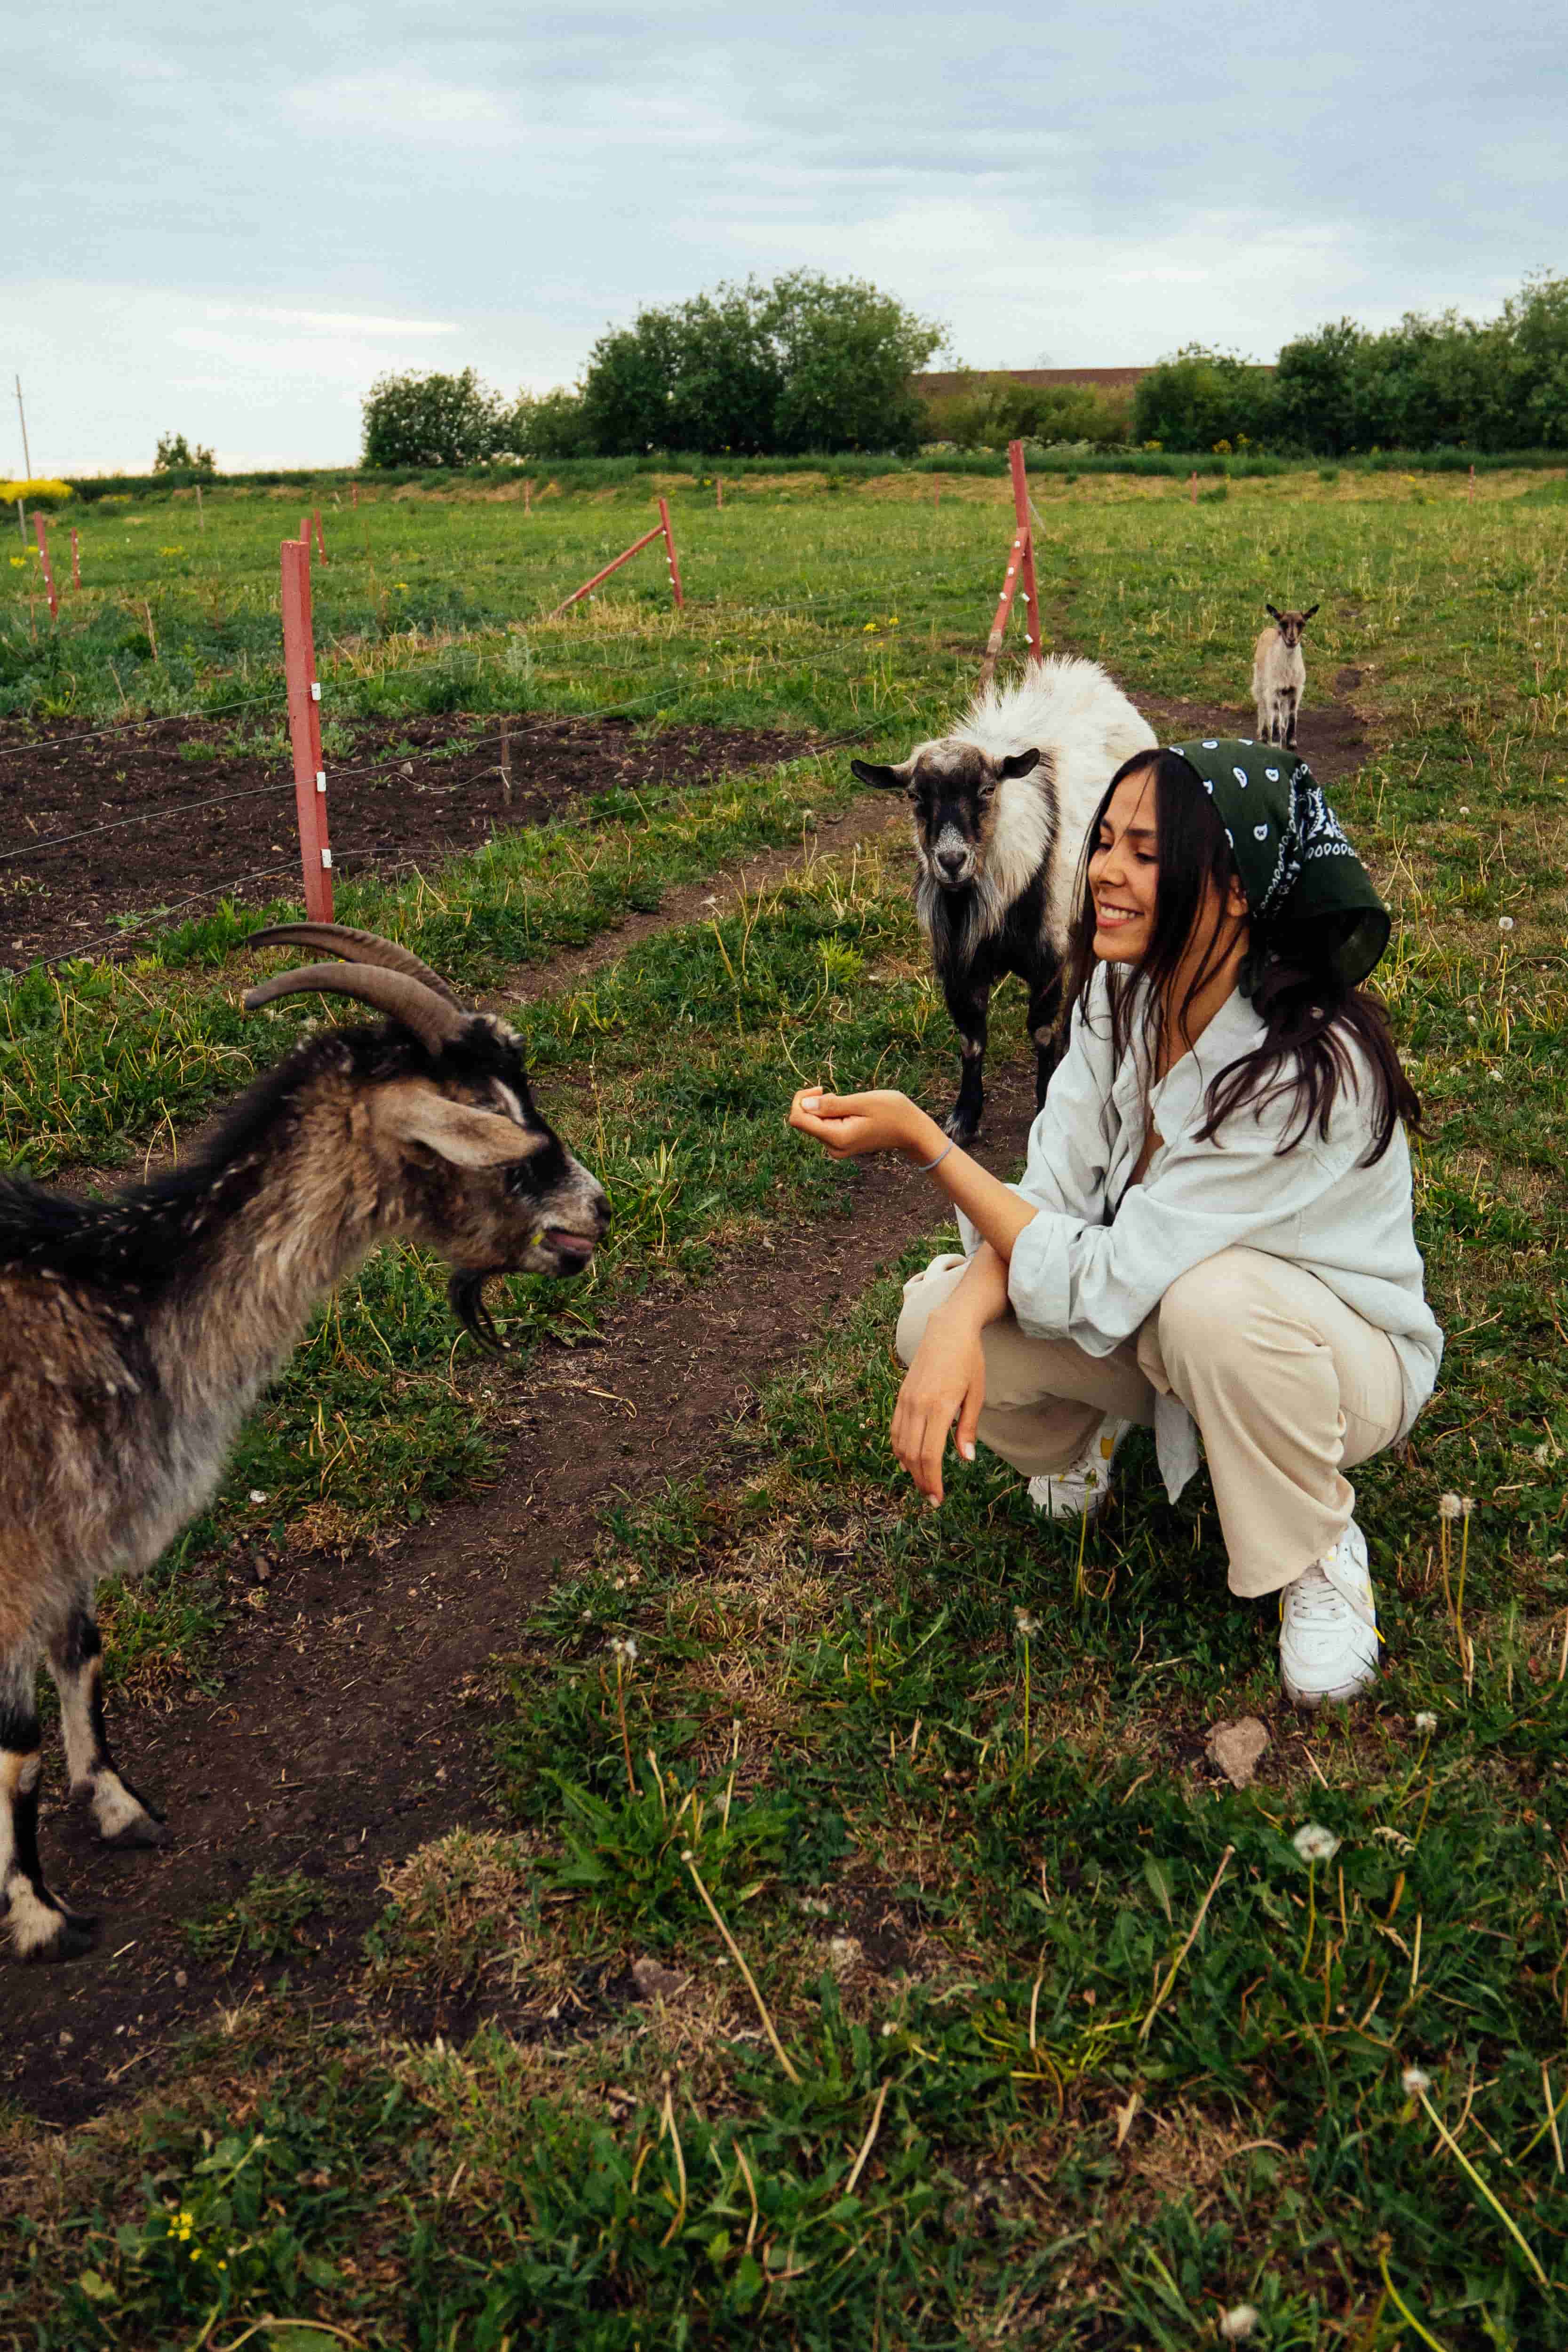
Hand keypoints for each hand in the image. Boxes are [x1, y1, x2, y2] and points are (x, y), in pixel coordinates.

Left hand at [788, 1086, 924, 1161]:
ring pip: (815, 1123)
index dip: (801, 1099)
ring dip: (826, 1108)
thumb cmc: (892, 1112)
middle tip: (840, 1094)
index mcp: (836, 1138)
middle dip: (815, 1103)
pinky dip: (832, 1114)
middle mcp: (833, 1148)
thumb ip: (831, 1104)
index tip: (820, 1088)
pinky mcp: (841, 1145)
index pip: (798, 1119)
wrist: (912, 1132)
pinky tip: (851, 1112)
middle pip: (805, 1121)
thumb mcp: (862, 1102)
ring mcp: (837, 1148)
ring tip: (851, 1105)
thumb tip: (804, 1104)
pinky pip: (825, 1126)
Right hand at [890, 1313, 986, 1505]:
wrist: (948, 1329)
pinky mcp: (901, 1395)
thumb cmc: (969, 1361)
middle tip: (931, 1498)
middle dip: (921, 1480)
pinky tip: (908, 1461)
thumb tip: (965, 1459)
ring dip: (909, 1468)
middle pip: (912, 1454)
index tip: (938, 1499)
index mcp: (939, 1406)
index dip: (932, 1480)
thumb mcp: (976, 1394)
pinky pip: (895, 1429)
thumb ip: (968, 1428)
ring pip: (900, 1444)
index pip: (930, 1454)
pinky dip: (899, 1449)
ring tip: (922, 1482)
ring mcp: (906, 1400)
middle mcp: (918, 1404)